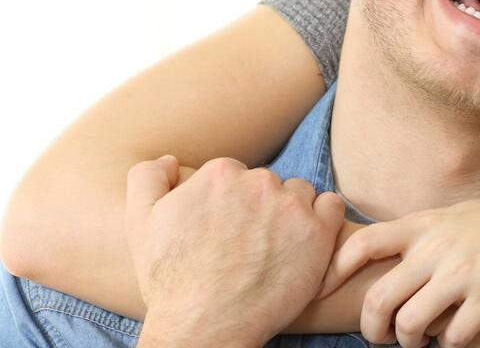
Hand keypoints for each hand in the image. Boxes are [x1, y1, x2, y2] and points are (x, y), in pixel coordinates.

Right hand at [125, 155, 344, 346]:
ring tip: (273, 249)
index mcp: (219, 173)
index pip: (234, 176)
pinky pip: (330, 207)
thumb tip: (169, 159)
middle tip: (247, 245)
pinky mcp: (318, 231)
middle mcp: (258, 182)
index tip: (225, 230)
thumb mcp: (141, 224)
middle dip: (258, 208)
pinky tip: (304, 243)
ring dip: (290, 213)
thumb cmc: (172, 281)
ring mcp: (291, 206)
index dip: (229, 204)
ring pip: (298, 194)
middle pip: (266, 184)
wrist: (205, 327)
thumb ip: (148, 178)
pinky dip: (322, 220)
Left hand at [319, 190, 479, 346]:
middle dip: (371, 329)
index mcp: (427, 224)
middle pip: (378, 297)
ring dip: (409, 342)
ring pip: (411, 324)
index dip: (334, 268)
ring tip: (417, 342)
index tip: (322, 289)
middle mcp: (439, 247)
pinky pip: (453, 337)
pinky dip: (449, 344)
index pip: (363, 242)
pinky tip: (457, 337)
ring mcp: (464, 272)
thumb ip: (426, 231)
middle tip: (379, 337)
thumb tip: (389, 246)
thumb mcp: (462, 214)